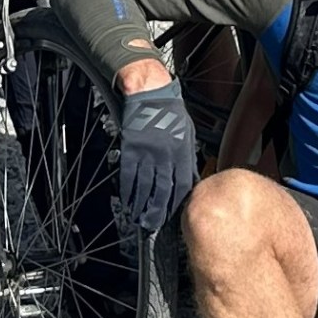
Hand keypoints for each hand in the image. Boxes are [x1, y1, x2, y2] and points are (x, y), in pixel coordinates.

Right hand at [116, 80, 197, 236]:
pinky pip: (129, 175)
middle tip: (154, 224)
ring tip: (139, 218)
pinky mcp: (132, 149)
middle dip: (158, 210)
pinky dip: (128, 191)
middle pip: (163, 190)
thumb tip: (190, 178)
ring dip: (141, 205)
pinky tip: (127, 201)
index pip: (182, 185)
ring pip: (145, 186)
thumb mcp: (188, 133)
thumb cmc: (171, 111)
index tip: (173, 215)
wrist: (150, 92)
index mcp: (182, 152)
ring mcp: (148, 153)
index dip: (177, 203)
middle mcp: (166, 155)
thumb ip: (188, 157)